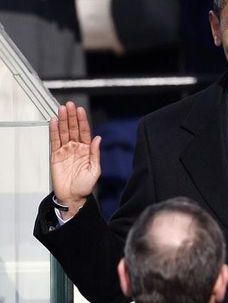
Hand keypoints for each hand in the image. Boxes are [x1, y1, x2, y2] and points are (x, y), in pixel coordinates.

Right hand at [50, 102, 100, 218]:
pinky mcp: (56, 155)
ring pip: (63, 132)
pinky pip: (54, 141)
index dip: (82, 121)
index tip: (81, 110)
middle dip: (71, 117)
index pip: (84, 132)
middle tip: (69, 105)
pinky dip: (53, 131)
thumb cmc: (85, 186)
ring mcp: (65, 151)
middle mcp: (76, 148)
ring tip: (61, 110)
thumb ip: (95, 153)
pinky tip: (53, 122)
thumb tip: (98, 139)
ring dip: (62, 120)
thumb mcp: (95, 170)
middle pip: (73, 129)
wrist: (73, 196)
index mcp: (87, 150)